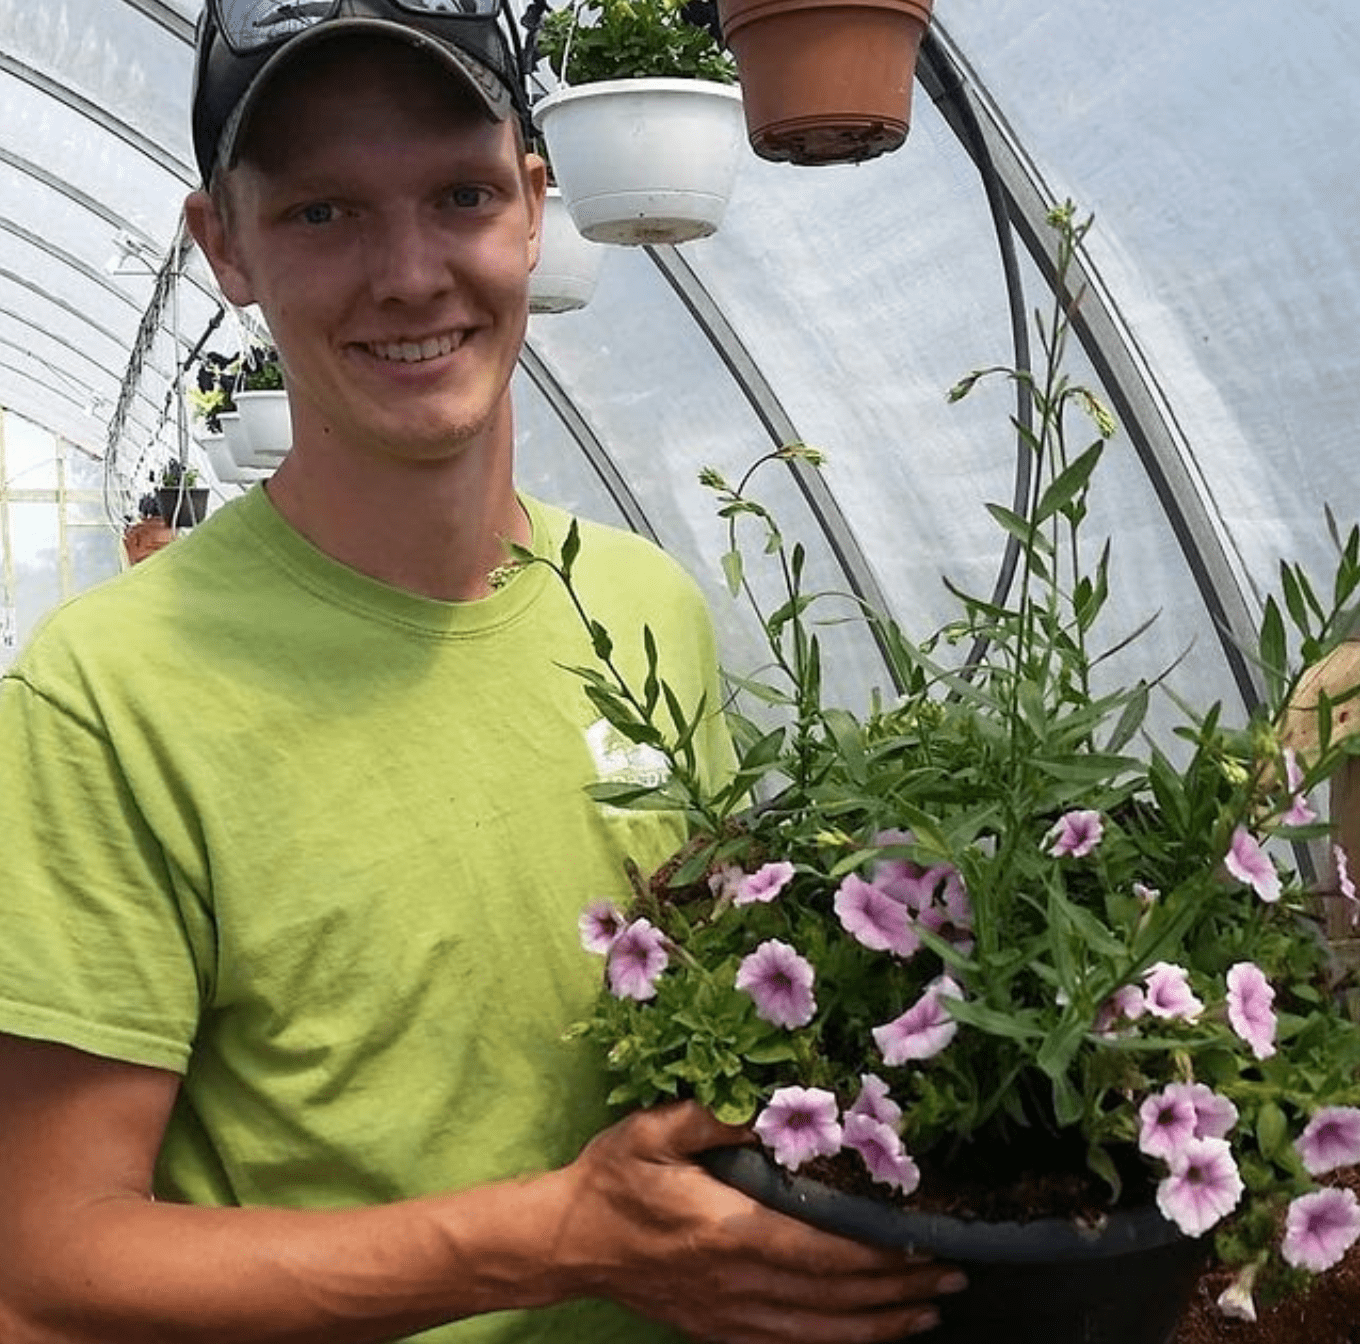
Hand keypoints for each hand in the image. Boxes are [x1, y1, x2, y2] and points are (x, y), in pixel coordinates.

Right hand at [550, 1101, 963, 1342]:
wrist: (567, 1242)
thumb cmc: (612, 1178)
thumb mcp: (652, 1129)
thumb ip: (713, 1114)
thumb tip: (778, 1102)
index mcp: (726, 1230)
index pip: (820, 1247)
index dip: (879, 1250)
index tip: (926, 1238)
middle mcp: (736, 1282)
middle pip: (833, 1294)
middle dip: (899, 1286)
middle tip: (954, 1271)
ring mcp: (728, 1315)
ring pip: (820, 1331)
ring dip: (881, 1323)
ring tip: (931, 1308)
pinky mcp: (719, 1331)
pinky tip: (869, 1336)